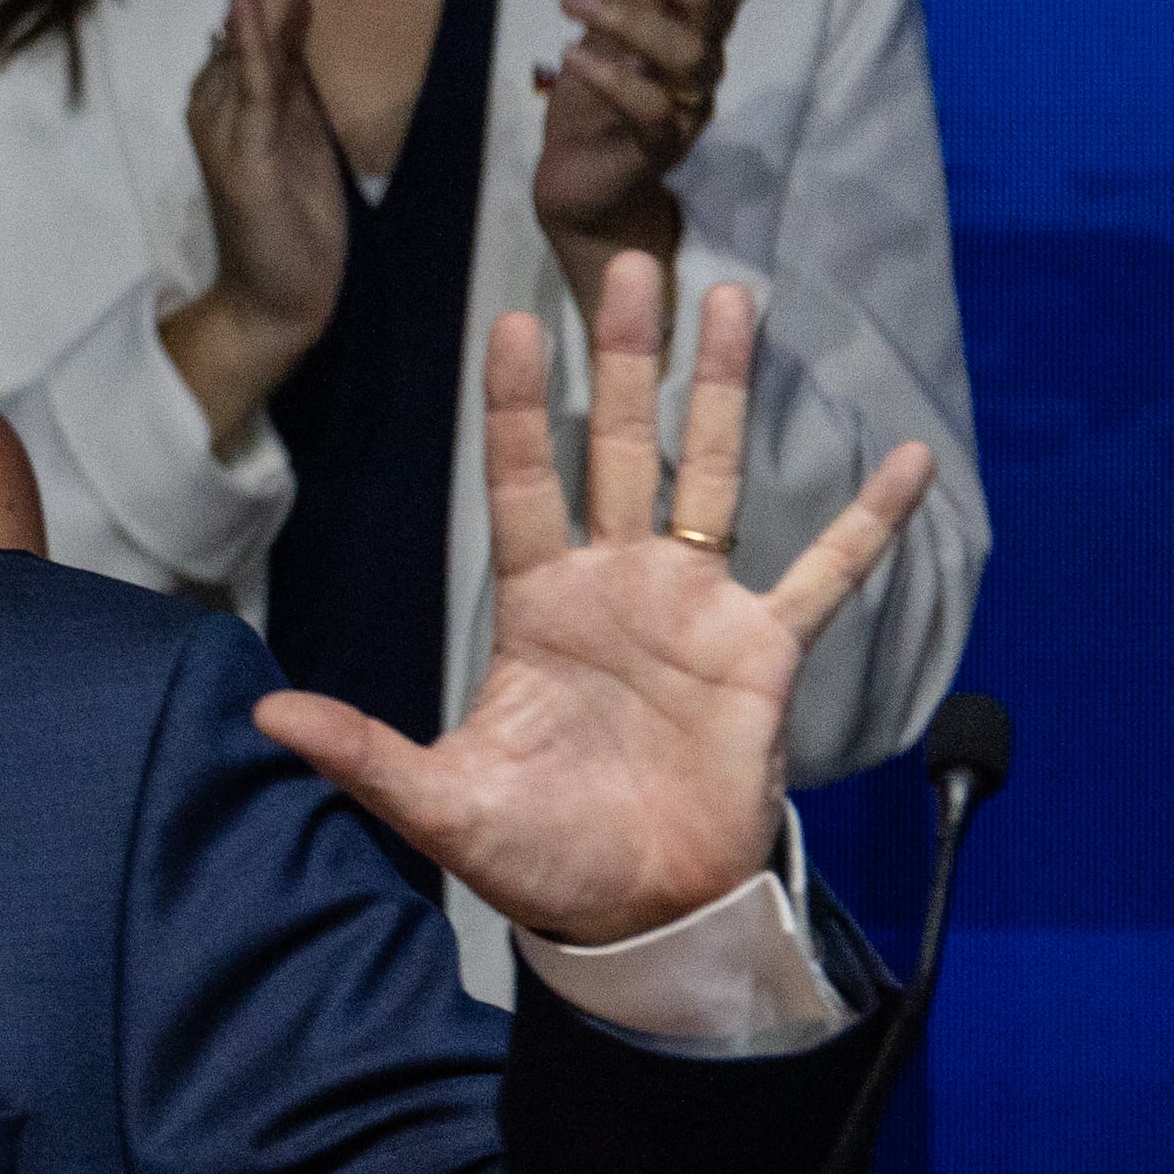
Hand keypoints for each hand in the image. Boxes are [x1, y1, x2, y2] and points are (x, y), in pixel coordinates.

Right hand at [157, 0, 347, 447]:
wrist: (277, 297)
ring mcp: (228, 126)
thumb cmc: (292, 220)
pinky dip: (251, 45)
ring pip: (253, 40)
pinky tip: (254, 4)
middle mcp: (221, 100)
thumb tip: (290, 4)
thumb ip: (288, 71)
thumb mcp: (300, 129)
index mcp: (236, 93)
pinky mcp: (244, 156)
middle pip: (253, 13)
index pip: (261, 15)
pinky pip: (251, 90)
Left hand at [251, 253, 934, 944]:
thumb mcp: (439, 802)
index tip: (512, 323)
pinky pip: (825, 574)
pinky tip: (910, 459)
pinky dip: (869, 521)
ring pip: (710, 475)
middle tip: (629, 261)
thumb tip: (263, 716)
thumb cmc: (538, 856)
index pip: (521, 481)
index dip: (517, 407)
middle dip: (621, 359)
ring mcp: (694, 610)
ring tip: (732, 299)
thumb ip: (362, 753)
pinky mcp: (764, 653)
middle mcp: (615, 587)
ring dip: (720, 391)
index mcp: (538, 607)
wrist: (639, 913)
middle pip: (616, 447)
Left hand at [534, 0, 759, 313]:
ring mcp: (689, 105)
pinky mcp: (659, 147)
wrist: (579, 180)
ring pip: (686, 51)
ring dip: (623, 14)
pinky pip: (650, 108)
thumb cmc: (602, 95)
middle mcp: (707, 60)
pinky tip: (570, 55)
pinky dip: (610, 76)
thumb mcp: (619, 19)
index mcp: (703, 24)